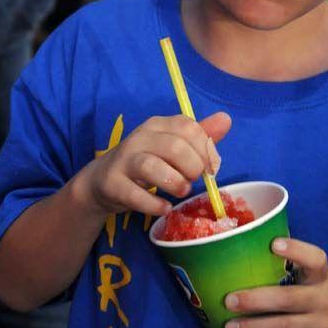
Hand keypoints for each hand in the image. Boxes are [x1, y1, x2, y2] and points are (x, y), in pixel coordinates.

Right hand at [77, 111, 230, 217]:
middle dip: (192, 167)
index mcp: (157, 125)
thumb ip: (199, 135)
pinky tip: (165, 208)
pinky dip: (155, 204)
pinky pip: (135, 195)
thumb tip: (226, 119)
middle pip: (174, 146)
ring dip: (175, 183)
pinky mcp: (113, 184)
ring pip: (152, 167)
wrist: (102, 182)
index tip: (208, 167)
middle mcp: (139, 138)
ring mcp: (124, 161)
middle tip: (193, 180)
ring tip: (182, 192)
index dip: (205, 148)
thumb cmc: (145, 162)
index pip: (188, 127)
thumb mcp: (171, 145)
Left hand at [224, 238, 327, 327]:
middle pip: (290, 299)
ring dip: (255, 327)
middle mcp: (325, 300)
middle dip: (257, 300)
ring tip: (231, 326)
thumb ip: (292, 269)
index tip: (273, 244)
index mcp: (322, 277)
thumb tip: (243, 258)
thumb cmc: (323, 295)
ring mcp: (324, 327)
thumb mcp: (317, 277)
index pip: (315, 260)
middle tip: (230, 300)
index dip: (296, 250)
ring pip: (286, 327)